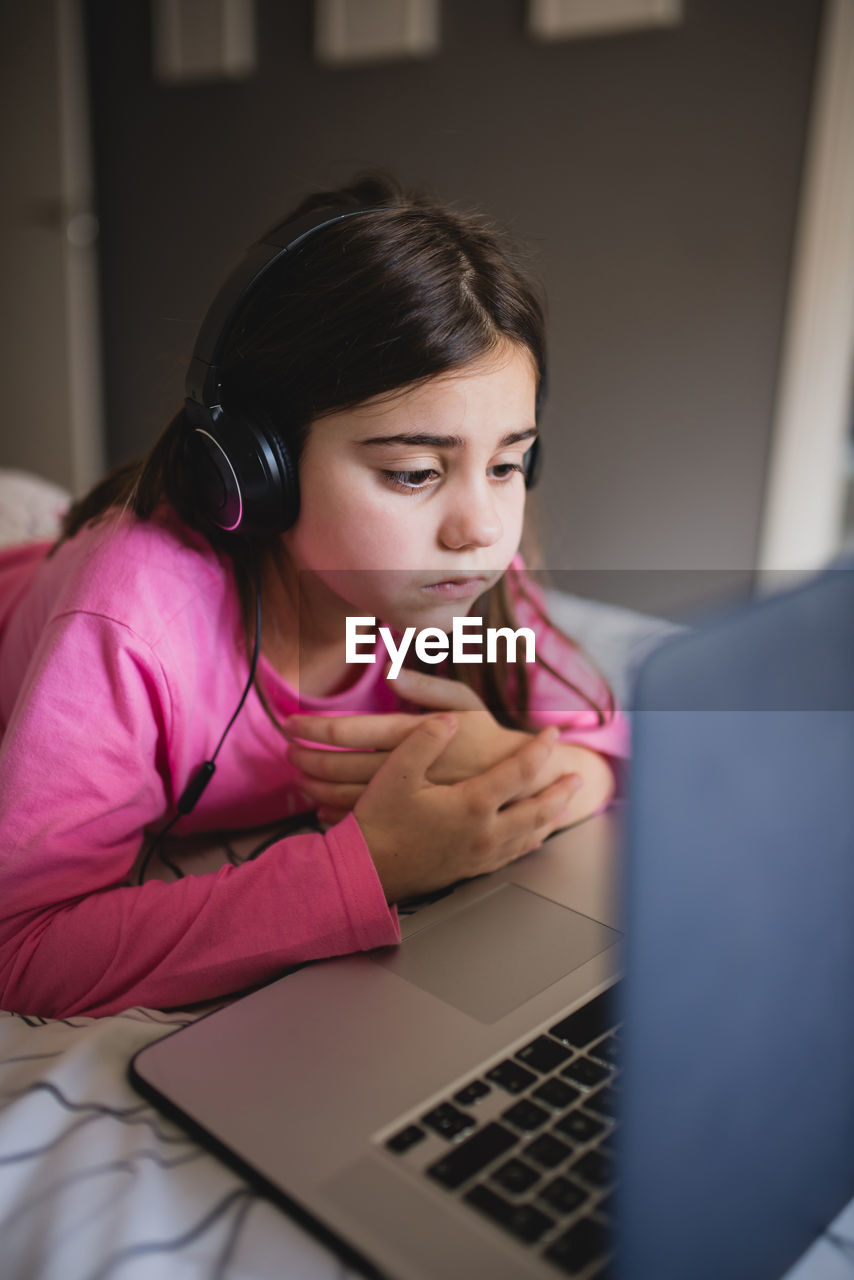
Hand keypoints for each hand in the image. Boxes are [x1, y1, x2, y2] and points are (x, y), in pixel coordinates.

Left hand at [284, 669, 527, 823]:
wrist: (521, 785)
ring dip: (318, 785)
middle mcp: (409, 767)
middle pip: (343, 765)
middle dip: (309, 758)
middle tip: (287, 750)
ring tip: (298, 776)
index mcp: (417, 734)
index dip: (318, 727)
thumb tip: (390, 670)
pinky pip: (368, 818)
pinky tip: (322, 805)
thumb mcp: (465, 701)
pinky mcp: (412, 817)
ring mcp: (409, 797)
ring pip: (350, 794)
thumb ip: (426, 685)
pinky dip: (339, 812)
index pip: (355, 730)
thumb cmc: (488, 736)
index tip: (292, 722)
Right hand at [349, 716, 583, 902]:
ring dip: (552, 817)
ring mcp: (480, 854)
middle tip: (577, 777)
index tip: (552, 732)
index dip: (540, 748)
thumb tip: (450, 720)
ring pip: (530, 834)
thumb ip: (425, 739)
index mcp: (473, 803)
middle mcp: (485, 832)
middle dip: (561, 791)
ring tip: (564, 806)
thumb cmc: (379, 821)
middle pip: (539, 809)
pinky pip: (512, 855)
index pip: (520, 770)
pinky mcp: (471, 870)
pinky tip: (533, 839)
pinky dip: (530, 842)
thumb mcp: (397, 772)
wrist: (365, 872)